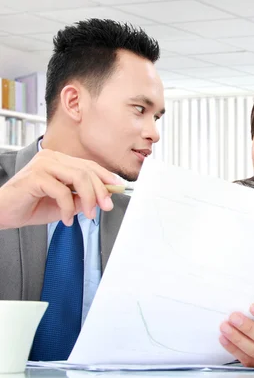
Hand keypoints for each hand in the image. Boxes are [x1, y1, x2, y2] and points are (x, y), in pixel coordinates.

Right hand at [0, 149, 117, 228]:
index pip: (88, 165)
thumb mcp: (64, 204)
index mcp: (59, 160)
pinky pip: (62, 191)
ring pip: (79, 177)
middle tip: (105, 207)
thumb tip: (104, 198)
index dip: (106, 177)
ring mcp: (43, 165)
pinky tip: (66, 219)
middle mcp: (51, 158)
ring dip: (88, 199)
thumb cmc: (31, 206)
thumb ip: (82, 198)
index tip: (118, 188)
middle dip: (101, 191)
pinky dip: (68, 208)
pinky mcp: (35, 176)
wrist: (3, 213)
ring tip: (88, 214)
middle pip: (87, 171)